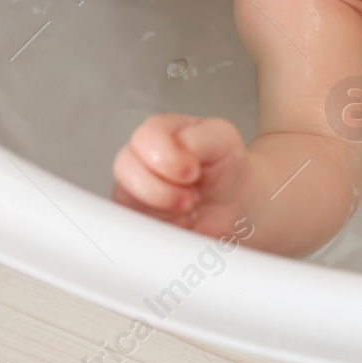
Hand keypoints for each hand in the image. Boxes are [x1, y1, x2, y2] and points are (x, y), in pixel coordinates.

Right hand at [112, 114, 249, 237]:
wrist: (238, 205)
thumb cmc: (227, 168)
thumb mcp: (223, 140)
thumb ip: (197, 138)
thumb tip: (176, 149)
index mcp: (161, 132)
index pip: (145, 137)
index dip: (168, 158)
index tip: (194, 173)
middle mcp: (140, 159)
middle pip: (125, 167)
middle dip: (161, 189)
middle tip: (191, 198)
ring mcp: (134, 190)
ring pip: (123, 199)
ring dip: (160, 210)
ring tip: (187, 210)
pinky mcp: (135, 218)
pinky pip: (128, 226)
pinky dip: (154, 230)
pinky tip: (178, 225)